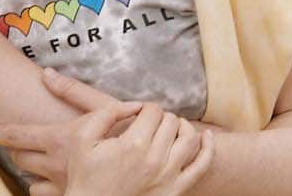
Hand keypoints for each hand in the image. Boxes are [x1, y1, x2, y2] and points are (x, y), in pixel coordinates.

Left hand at [0, 68, 135, 188]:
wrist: (154, 162)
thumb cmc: (131, 132)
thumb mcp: (104, 106)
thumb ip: (72, 91)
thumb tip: (45, 74)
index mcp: (61, 139)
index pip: (18, 136)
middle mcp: (58, 165)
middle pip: (20, 159)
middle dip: (16, 151)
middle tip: (19, 143)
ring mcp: (66, 186)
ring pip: (32, 183)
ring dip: (32, 173)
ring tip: (39, 163)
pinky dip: (46, 188)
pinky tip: (56, 180)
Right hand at [57, 103, 213, 195]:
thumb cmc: (85, 174)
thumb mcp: (83, 137)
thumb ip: (108, 113)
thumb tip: (135, 104)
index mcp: (133, 144)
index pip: (153, 111)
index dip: (146, 108)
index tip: (138, 115)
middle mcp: (154, 159)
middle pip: (171, 121)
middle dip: (161, 117)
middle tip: (149, 124)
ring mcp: (168, 177)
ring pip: (189, 138)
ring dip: (182, 127)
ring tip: (171, 127)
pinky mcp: (176, 190)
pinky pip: (201, 166)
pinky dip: (208, 148)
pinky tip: (205, 136)